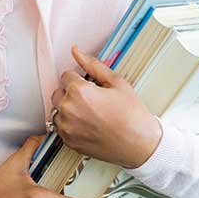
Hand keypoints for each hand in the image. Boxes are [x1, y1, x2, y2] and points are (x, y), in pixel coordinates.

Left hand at [50, 45, 162, 168]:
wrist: (141, 145)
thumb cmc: (132, 116)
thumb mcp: (116, 82)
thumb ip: (92, 65)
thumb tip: (76, 52)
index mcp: (78, 91)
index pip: (66, 75)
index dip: (80, 79)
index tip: (91, 87)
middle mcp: (68, 109)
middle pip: (59, 92)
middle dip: (72, 93)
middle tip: (92, 100)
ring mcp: (67, 127)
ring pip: (58, 109)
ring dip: (69, 108)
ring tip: (90, 113)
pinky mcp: (69, 142)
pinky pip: (61, 127)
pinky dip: (70, 124)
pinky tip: (88, 125)